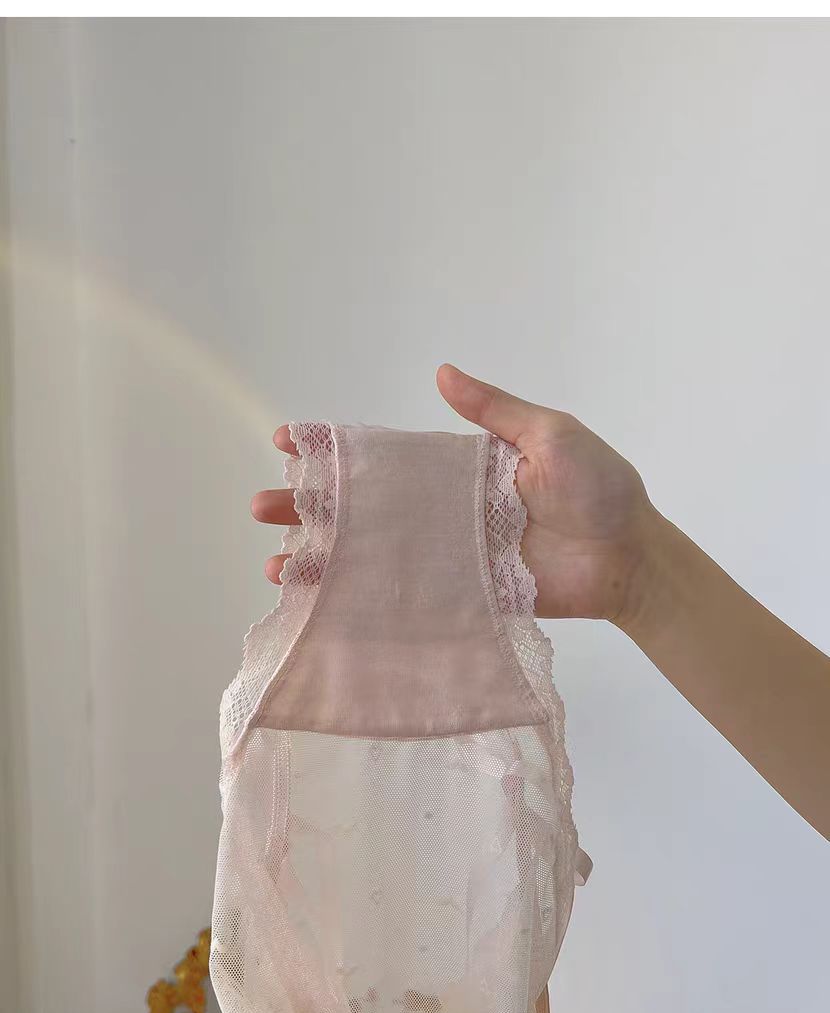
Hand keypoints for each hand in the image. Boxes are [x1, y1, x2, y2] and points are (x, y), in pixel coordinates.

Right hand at [251, 364, 656, 626]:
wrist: (632, 557)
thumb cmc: (600, 488)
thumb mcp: (551, 435)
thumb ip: (495, 412)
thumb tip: (440, 373)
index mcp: (458, 471)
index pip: (384, 458)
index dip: (335, 452)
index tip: (287, 442)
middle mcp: (443, 515)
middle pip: (363, 510)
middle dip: (310, 508)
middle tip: (262, 507)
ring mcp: (450, 560)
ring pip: (373, 558)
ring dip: (324, 560)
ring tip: (278, 566)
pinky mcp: (465, 599)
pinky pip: (407, 602)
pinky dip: (365, 604)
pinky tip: (326, 606)